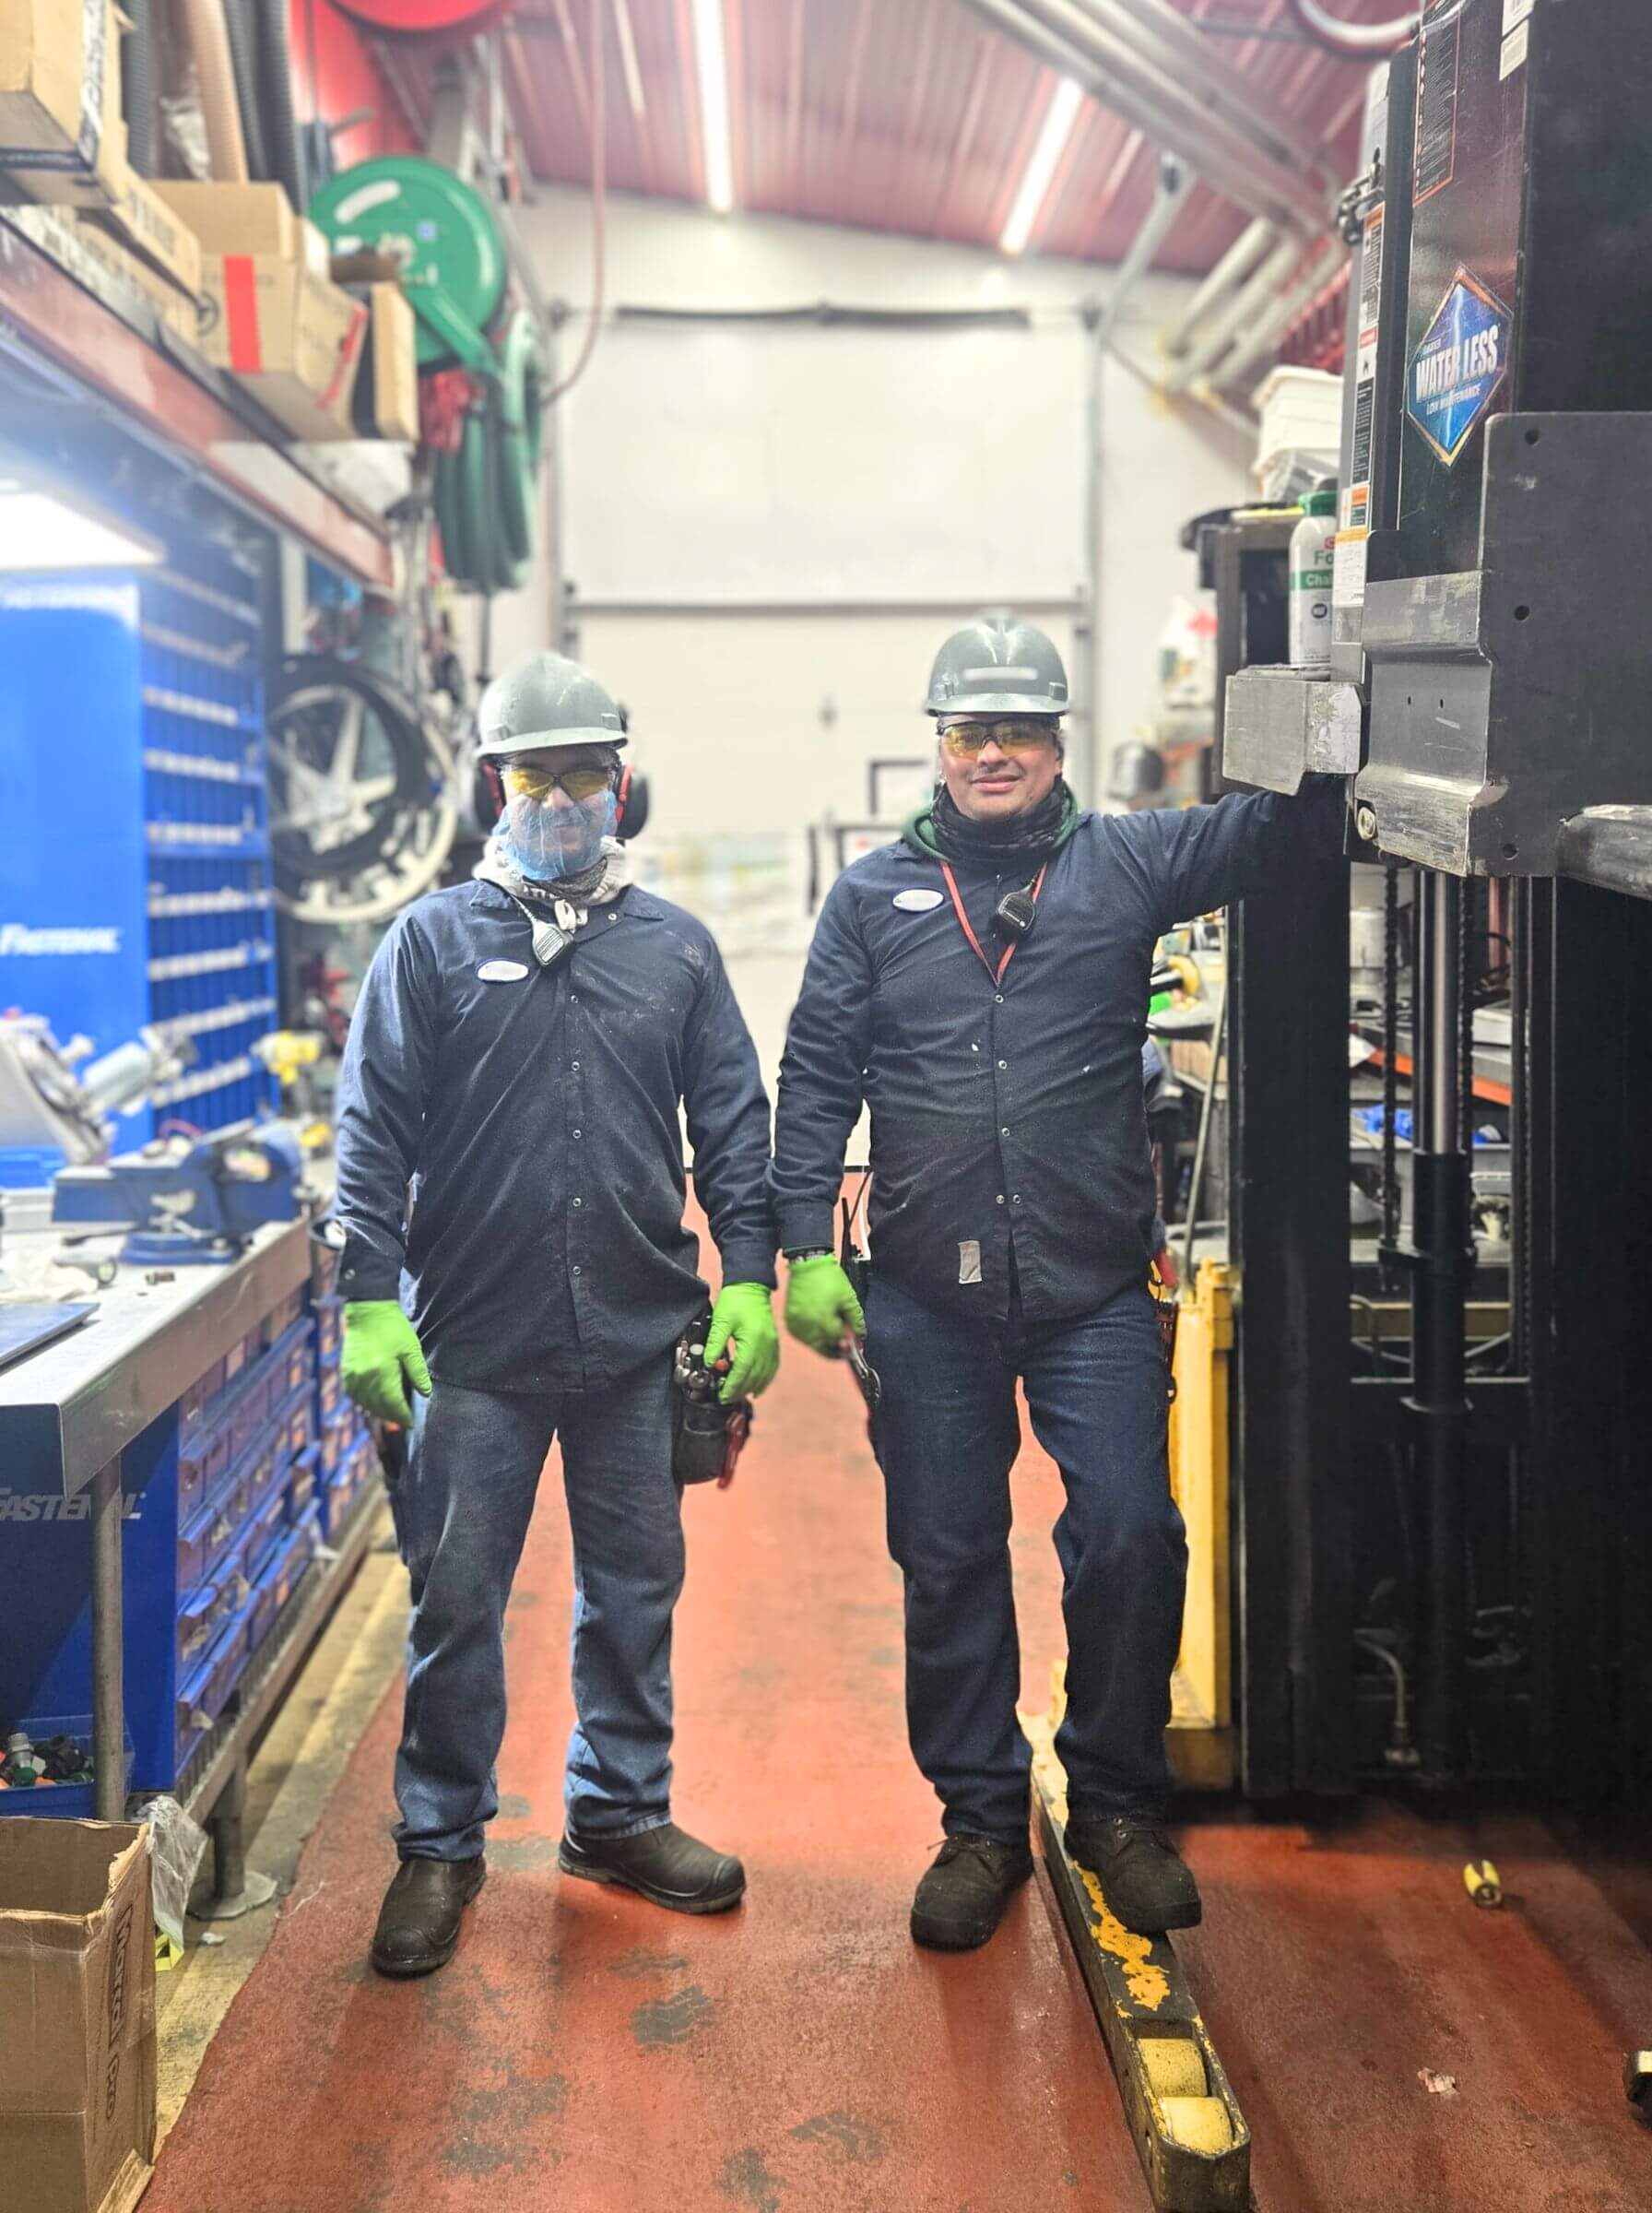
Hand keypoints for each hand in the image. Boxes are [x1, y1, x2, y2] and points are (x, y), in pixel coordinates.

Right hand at [341, 1301, 431, 1423]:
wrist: (367, 1313)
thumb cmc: (392, 1328)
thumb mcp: (411, 1348)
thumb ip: (418, 1373)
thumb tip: (425, 1393)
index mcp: (382, 1372)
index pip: (393, 1404)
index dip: (403, 1416)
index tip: (411, 1423)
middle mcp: (364, 1378)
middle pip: (378, 1407)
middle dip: (392, 1417)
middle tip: (404, 1421)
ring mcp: (352, 1377)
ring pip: (365, 1404)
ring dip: (379, 1412)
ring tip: (392, 1415)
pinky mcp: (346, 1373)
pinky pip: (355, 1396)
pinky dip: (365, 1403)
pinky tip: (375, 1403)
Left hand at [707, 1282, 779, 1403]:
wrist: (751, 1284)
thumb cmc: (735, 1300)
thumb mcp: (721, 1321)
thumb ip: (715, 1343)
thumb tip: (710, 1364)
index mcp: (753, 1341)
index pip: (743, 1371)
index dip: (733, 1386)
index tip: (723, 1396)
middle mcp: (766, 1346)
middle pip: (755, 1376)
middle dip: (740, 1390)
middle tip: (727, 1399)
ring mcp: (772, 1345)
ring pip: (765, 1374)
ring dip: (752, 1387)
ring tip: (739, 1395)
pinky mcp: (773, 1343)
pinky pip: (772, 1367)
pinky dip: (765, 1379)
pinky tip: (758, 1387)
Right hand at [784, 1255, 865, 1355]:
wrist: (809, 1263)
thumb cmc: (827, 1277)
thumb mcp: (849, 1298)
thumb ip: (856, 1321)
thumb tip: (858, 1336)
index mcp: (822, 1320)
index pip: (838, 1341)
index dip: (849, 1344)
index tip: (855, 1344)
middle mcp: (806, 1325)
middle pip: (823, 1348)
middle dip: (836, 1348)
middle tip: (846, 1345)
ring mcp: (795, 1324)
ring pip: (812, 1345)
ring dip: (824, 1344)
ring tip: (833, 1336)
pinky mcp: (789, 1320)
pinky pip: (801, 1337)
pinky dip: (812, 1337)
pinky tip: (820, 1330)